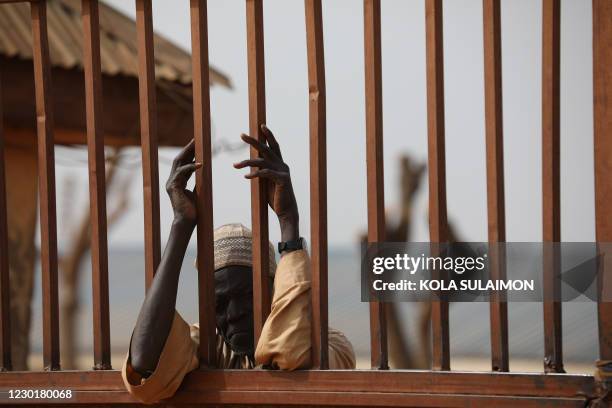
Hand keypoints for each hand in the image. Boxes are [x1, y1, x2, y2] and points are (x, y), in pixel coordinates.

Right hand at [166, 139, 200, 224]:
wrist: (187, 221)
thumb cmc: (193, 209)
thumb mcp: (197, 191)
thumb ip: (198, 181)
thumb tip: (203, 170)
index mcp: (178, 180)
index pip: (184, 163)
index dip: (190, 153)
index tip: (198, 144)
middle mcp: (172, 180)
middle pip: (179, 159)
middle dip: (188, 149)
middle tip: (196, 139)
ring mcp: (171, 183)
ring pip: (179, 163)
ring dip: (189, 153)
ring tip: (197, 145)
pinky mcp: (173, 187)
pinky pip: (182, 173)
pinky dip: (191, 167)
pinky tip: (201, 164)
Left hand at [234, 125, 298, 240]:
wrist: (286, 211)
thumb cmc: (276, 197)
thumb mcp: (267, 182)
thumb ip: (263, 171)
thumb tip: (252, 165)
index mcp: (280, 164)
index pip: (274, 146)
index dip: (268, 135)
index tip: (261, 126)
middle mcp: (282, 165)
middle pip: (267, 149)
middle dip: (254, 141)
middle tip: (242, 135)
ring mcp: (283, 172)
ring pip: (262, 161)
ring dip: (247, 162)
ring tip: (235, 164)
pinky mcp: (282, 180)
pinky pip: (265, 173)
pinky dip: (254, 174)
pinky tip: (245, 176)